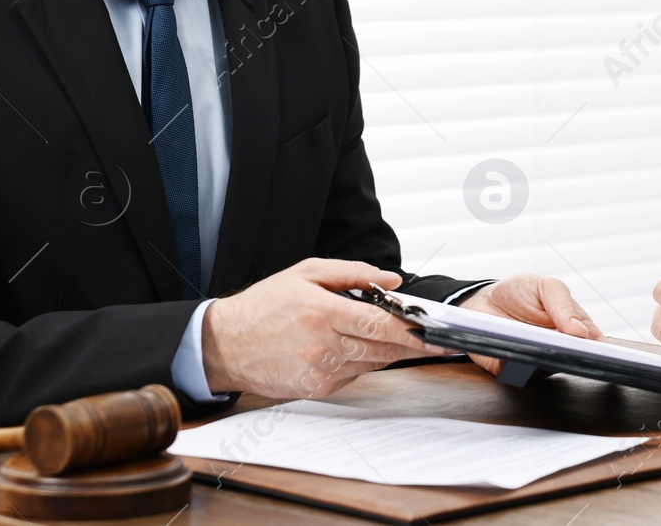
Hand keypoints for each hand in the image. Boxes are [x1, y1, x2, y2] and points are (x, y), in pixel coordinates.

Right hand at [201, 258, 451, 398]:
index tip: (436, 332)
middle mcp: (324, 345)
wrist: (225, 345)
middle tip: (433, 339)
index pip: (382, 325)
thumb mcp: (306, 273)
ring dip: (388, 352)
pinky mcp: (317, 388)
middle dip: (412, 344)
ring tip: (396, 337)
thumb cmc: (264, 306)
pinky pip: (354, 375)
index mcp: (324, 312)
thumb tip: (392, 280)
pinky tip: (356, 347)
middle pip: (384, 349)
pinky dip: (362, 361)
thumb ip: (353, 274)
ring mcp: (321, 371)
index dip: (414, 331)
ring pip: (372, 363)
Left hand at [456, 274, 601, 376]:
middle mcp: (559, 349)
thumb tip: (581, 332)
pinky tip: (514, 353)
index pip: (595, 346)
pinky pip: (515, 373)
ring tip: (544, 346)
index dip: (603, 352)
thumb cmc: (522, 292)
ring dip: (545, 360)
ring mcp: (536, 361)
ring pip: (546, 370)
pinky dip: (515, 364)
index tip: (605, 353)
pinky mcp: (509, 370)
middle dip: (575, 358)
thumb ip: (564, 306)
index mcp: (574, 329)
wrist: (483, 300)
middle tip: (573, 349)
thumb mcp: (547, 287)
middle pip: (573, 362)